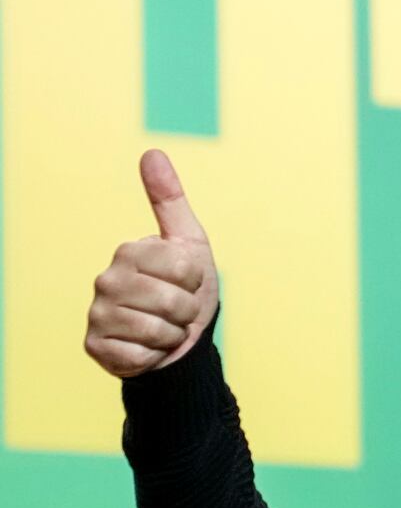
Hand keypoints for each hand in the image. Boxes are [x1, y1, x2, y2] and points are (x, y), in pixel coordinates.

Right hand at [85, 149, 218, 377]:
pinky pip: (141, 355)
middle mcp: (106, 279)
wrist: (177, 343)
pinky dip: (155, 356)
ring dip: (174, 335)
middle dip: (187, 311)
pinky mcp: (97, 347)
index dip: (196, 281)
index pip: (184, 269)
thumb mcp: (189, 245)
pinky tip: (148, 348)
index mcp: (129, 251)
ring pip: (158, 331)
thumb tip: (152, 151)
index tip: (186, 283)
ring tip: (165, 329)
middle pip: (173, 301)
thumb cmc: (185, 292)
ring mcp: (97, 314)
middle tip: (178, 311)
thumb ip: (170, 201)